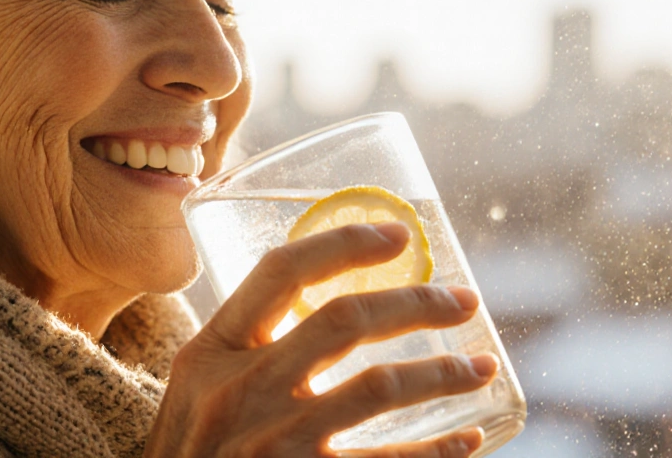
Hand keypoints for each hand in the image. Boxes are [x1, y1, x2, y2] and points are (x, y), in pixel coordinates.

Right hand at [146, 222, 496, 457]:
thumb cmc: (191, 449)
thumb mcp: (194, 386)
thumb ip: (245, 346)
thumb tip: (324, 299)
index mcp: (211, 351)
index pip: (279, 272)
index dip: (344, 243)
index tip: (398, 234)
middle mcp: (241, 389)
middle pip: (344, 320)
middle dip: (416, 304)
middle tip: (461, 302)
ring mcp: (273, 441)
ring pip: (379, 387)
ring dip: (443, 373)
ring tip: (480, 367)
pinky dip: (438, 450)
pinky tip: (468, 439)